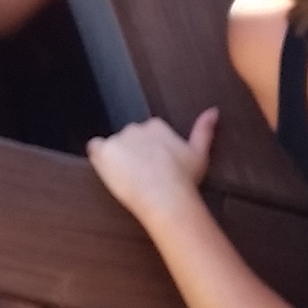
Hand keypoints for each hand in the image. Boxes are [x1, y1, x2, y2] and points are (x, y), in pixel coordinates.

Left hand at [88, 109, 219, 225]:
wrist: (166, 197)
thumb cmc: (184, 179)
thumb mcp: (199, 153)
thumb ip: (204, 129)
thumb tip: (213, 111)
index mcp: (157, 126)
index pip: (147, 133)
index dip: (150, 151)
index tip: (155, 165)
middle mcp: (136, 128)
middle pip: (129, 138)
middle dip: (133, 153)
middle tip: (142, 174)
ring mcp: (118, 139)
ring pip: (113, 145)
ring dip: (117, 157)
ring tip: (128, 178)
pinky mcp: (104, 152)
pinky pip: (94, 148)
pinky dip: (99, 157)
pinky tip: (108, 171)